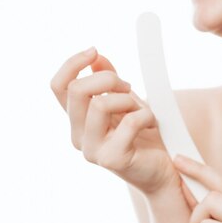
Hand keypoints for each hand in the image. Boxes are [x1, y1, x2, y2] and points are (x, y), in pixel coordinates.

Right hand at [50, 47, 180, 195]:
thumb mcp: (125, 102)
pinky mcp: (112, 159)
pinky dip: (145, 115)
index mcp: (77, 120)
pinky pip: (129, 122)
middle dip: (108, 79)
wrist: (162, 171)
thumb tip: (96, 56)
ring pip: (100, 105)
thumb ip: (108, 82)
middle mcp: (78, 136)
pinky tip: (151, 123)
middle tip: (129, 86)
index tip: (94, 51)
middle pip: (77, 90)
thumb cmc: (143, 136)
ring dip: (128, 99)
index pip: (58, 86)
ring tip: (141, 110)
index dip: (72, 64)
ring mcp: (92, 150)